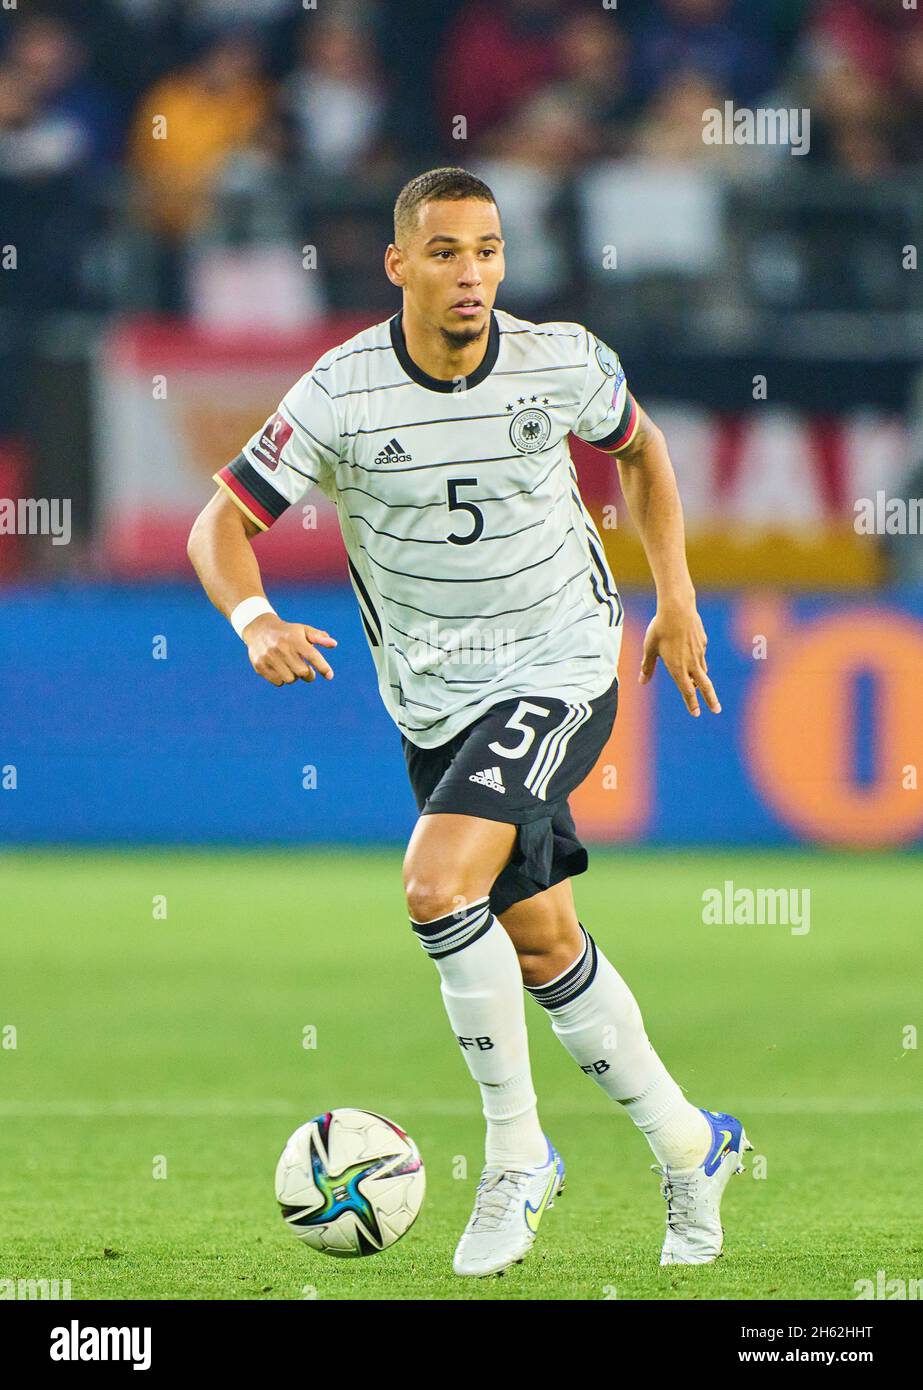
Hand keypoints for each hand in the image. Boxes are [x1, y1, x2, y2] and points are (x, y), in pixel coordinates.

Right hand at [244, 613, 336, 686]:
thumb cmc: (288, 632)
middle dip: (309, 674)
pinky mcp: (260, 665)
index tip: (330, 676)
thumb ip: (319, 637)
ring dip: (294, 677)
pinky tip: (281, 670)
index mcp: (295, 639)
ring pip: (290, 679)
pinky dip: (282, 679)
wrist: (259, 629)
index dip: (322, 667)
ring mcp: (269, 657)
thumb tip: (334, 644)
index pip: (312, 655)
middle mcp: (282, 648)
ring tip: (292, 668)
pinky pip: (278, 682)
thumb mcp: (303, 630)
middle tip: (308, 671)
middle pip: (302, 672)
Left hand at [639, 600, 720, 716]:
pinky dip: (698, 661)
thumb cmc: (660, 628)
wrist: (678, 608)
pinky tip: (693, 656)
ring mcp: (699, 652)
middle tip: (717, 710)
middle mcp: (691, 663)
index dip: (691, 703)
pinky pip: (701, 655)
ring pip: (702, 671)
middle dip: (710, 699)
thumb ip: (648, 666)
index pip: (686, 691)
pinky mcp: (702, 642)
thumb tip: (642, 681)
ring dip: (702, 681)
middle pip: (704, 686)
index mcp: (677, 668)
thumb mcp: (650, 648)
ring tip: (701, 687)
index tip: (696, 713)